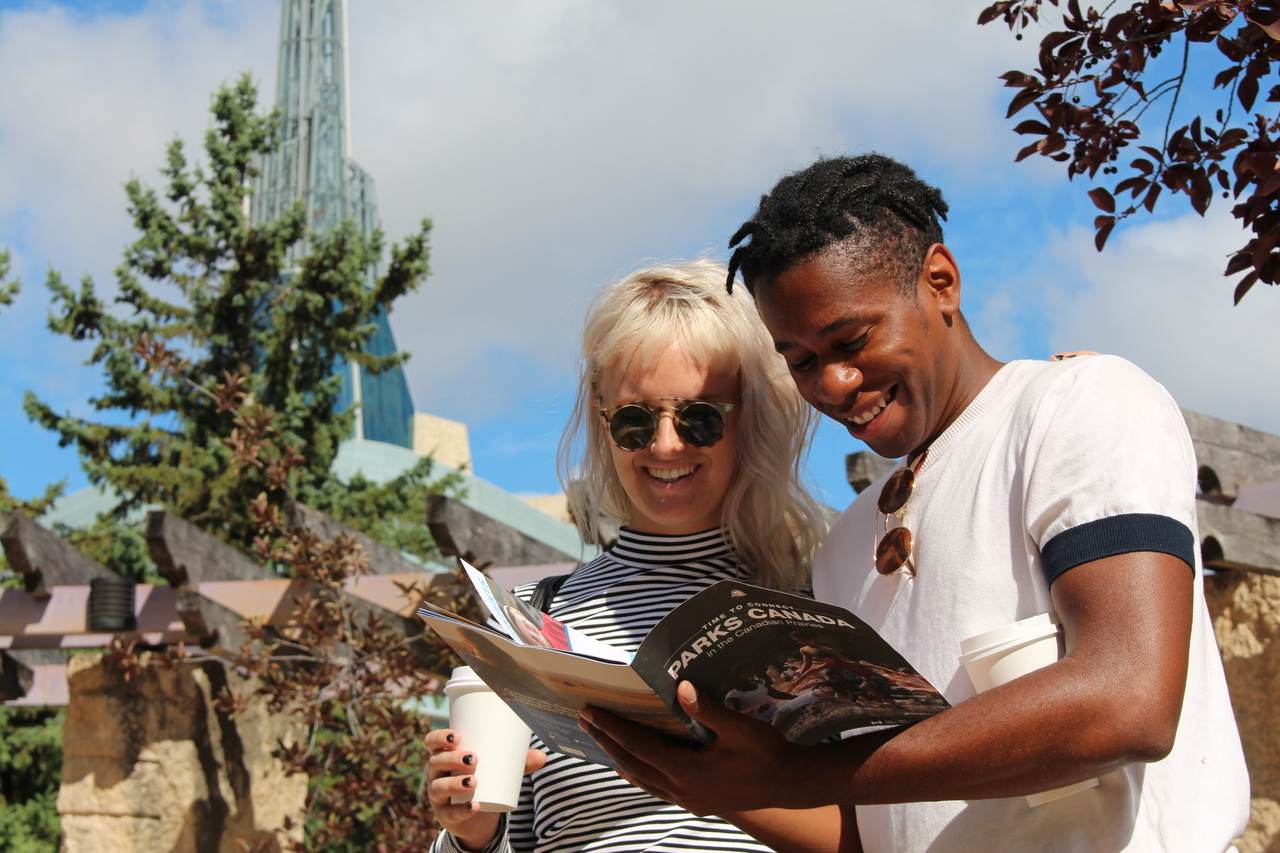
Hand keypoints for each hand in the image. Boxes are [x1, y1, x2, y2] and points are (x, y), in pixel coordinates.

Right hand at [425, 728, 545, 849]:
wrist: (479, 815)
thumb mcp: (500, 769)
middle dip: (452, 759)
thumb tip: (543, 756)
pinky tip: (474, 806)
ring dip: (454, 783)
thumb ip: (520, 763)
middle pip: (435, 763)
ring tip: (473, 781)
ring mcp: (438, 796)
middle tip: (473, 758)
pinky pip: (450, 813)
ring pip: (438, 787)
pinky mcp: (446, 816)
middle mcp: (436, 775)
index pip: (431, 742)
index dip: (439, 737)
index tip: (457, 736)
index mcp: (445, 756)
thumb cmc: (486, 781)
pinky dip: (462, 810)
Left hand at [578, 681, 811, 815]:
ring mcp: (689, 799)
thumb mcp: (739, 728)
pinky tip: (638, 767)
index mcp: (686, 770)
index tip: (591, 712)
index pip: (638, 746)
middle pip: (633, 764)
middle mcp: (681, 789)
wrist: (790, 784)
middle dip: (608, 742)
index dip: (613, 728)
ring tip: (603, 742)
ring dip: (620, 759)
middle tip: (586, 721)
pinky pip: (658, 789)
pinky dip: (641, 775)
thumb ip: (708, 709)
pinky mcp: (698, 803)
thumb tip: (680, 687)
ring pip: (643, 780)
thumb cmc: (766, 752)